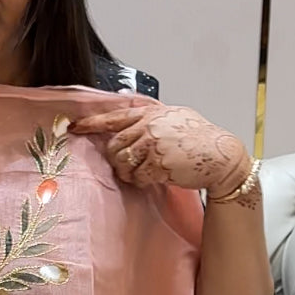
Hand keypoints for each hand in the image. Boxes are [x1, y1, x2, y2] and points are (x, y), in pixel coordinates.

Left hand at [72, 99, 250, 197]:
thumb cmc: (200, 138)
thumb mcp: (175, 116)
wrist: (220, 154)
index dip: (92, 123)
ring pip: (122, 162)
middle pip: (114, 145)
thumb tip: (132, 123)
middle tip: (127, 166)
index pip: (114, 117)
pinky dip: (142, 181)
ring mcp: (153, 145)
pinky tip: (153, 178)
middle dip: (116, 159)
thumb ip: (152, 118)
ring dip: (128, 172)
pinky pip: (137, 176)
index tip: (74, 127)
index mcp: (151, 113)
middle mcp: (149, 126)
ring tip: (142, 173)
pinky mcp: (159, 164)